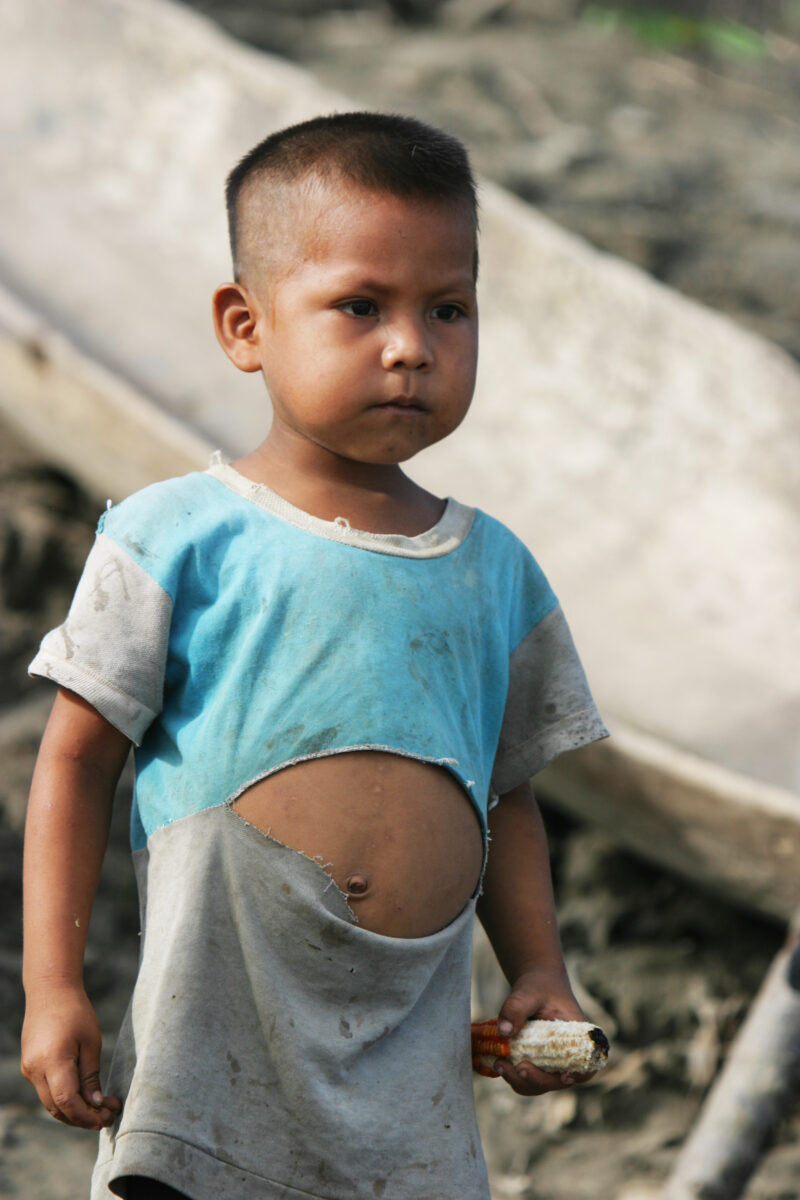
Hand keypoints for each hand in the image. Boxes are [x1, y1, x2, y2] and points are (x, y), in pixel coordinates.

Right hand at [21, 985, 121, 1128]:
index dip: (86, 1117)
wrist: (50, 990)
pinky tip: (83, 1095)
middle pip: (57, 1109)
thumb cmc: (76, 1011)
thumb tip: (96, 1105)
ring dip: (73, 1111)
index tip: (106, 1118)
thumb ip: (91, 1076)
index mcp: (52, 1061)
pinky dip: (64, 1099)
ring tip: (100, 1107)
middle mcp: (35, 1069)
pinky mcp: (29, 1066)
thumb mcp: (91, 1042)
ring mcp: (29, 1069)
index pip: (67, 1102)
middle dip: (82, 1118)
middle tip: (108, 1116)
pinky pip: (46, 1091)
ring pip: (50, 1103)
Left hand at [490, 968, 595, 1096]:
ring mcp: (552, 1063)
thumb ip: (516, 1008)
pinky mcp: (537, 1064)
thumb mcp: (528, 992)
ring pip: (541, 1085)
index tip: (565, 1076)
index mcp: (578, 1038)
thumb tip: (504, 1032)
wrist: (534, 986)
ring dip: (521, 1082)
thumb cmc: (539, 987)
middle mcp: (568, 1056)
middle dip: (537, 1080)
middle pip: (559, 1081)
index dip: (579, 1076)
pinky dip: (514, 1076)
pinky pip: (528, 1079)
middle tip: (517, 1068)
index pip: (587, 1065)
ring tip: (499, 1064)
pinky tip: (499, 1062)